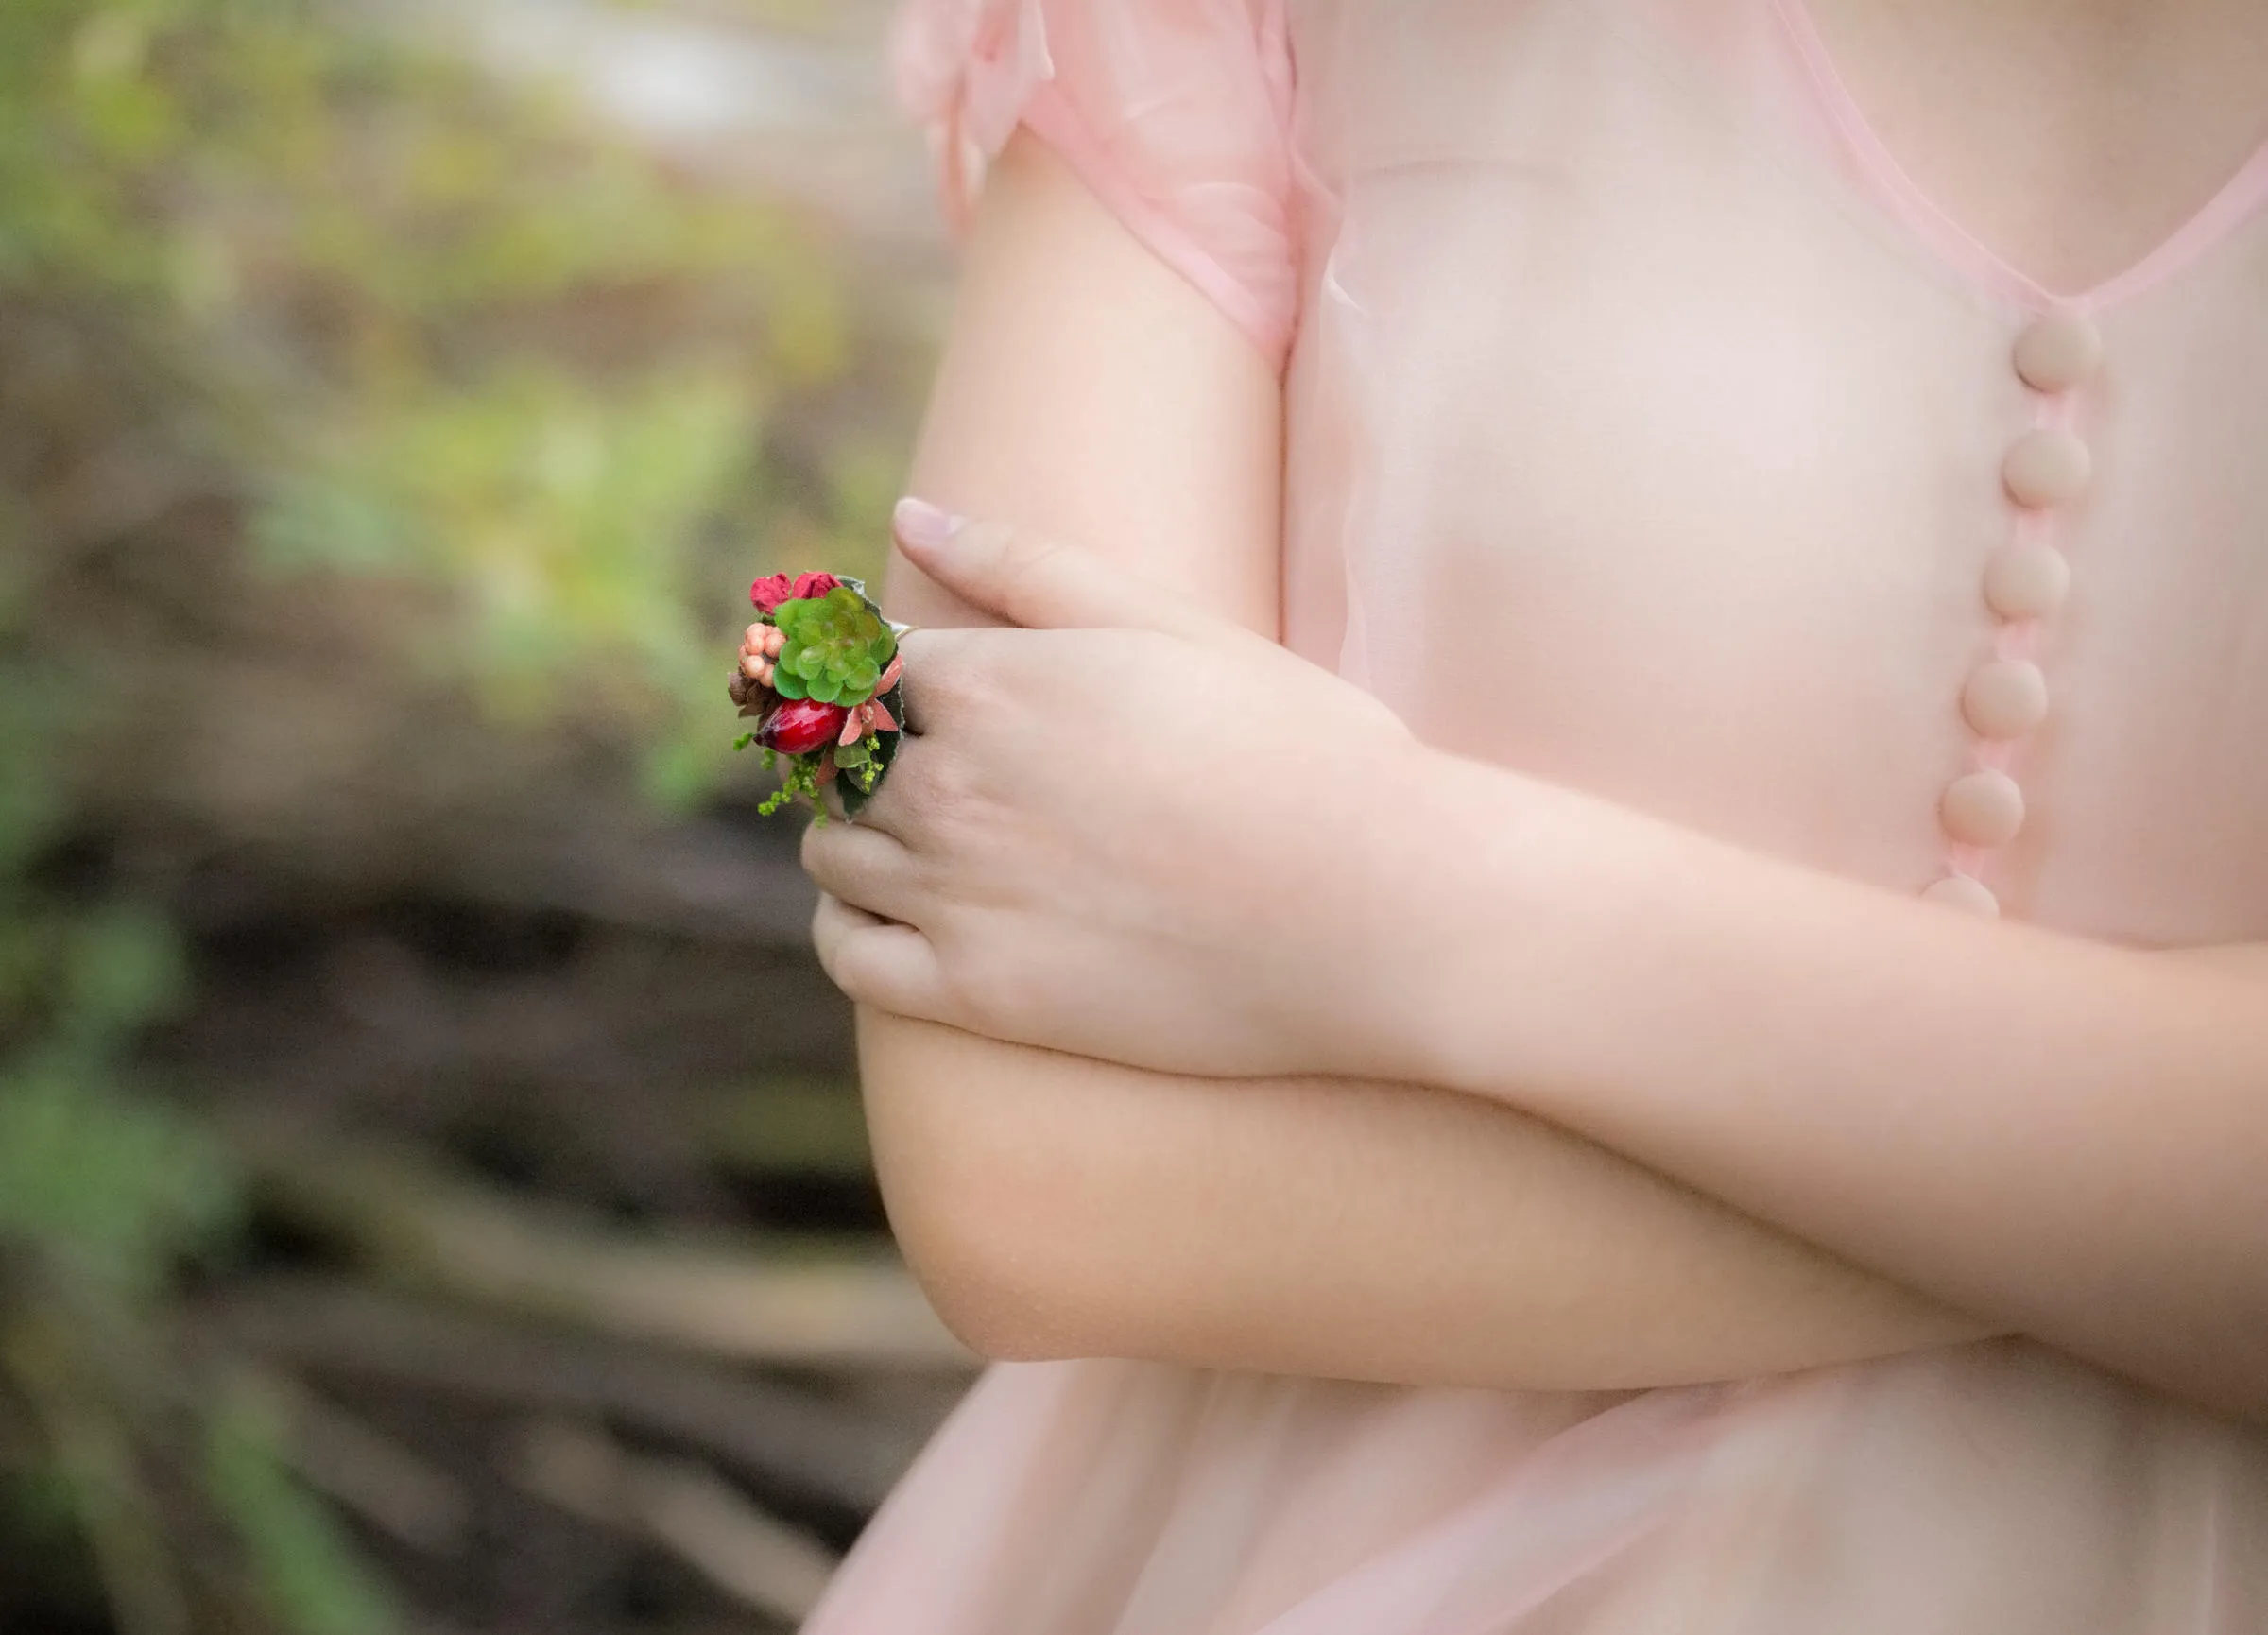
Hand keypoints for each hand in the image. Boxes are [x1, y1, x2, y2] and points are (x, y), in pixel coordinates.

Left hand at [801, 503, 1425, 1078]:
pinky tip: (894, 915)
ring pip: (831, 854)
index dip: (874, 669)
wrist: (1375, 908)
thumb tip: (906, 518)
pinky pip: (848, 957)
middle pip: (836, 757)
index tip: (909, 686)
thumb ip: (1022, 566)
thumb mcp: (1164, 623)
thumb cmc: (1293, 749)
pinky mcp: (977, 995)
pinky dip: (847, 928)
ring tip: (926, 833)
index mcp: (987, 681)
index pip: (857, 659)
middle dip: (865, 751)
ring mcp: (955, 895)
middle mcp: (947, 785)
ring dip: (855, 833)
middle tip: (931, 762)